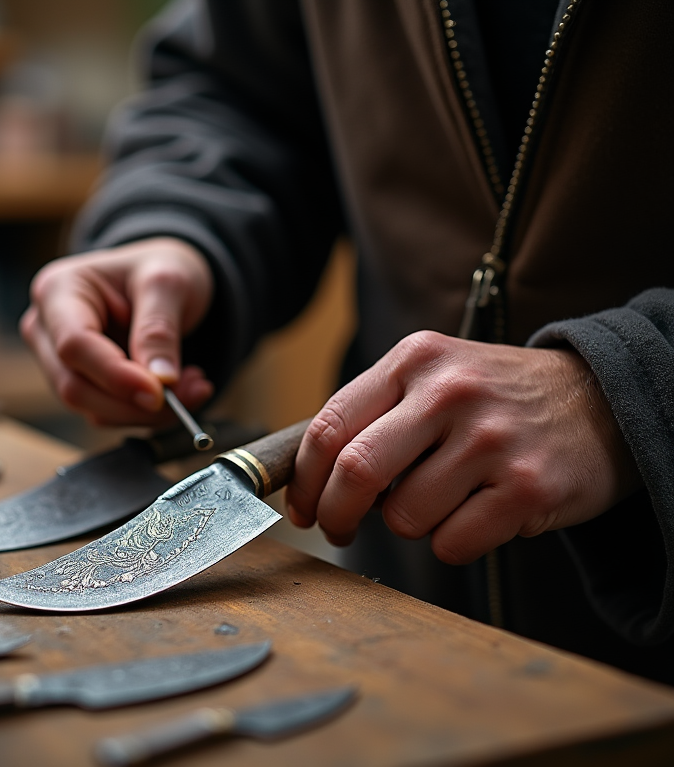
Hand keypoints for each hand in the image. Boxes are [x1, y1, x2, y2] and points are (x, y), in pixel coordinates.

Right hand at [20, 237, 214, 425]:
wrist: (160, 281)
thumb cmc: (157, 270)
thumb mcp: (168, 283)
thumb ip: (159, 329)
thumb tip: (161, 381)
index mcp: (57, 290)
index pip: (73, 344)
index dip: (114, 374)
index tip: (158, 392)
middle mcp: (46, 329)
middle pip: (75, 386)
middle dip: (134, 401)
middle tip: (191, 393)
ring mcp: (57, 361)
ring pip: (91, 408)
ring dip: (146, 411)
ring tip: (193, 386)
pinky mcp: (79, 384)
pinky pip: (107, 412)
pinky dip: (145, 412)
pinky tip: (178, 391)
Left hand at [284, 331, 640, 564]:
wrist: (599, 401)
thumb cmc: (495, 399)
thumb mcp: (433, 377)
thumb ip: (374, 414)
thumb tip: (312, 478)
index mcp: (415, 360)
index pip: (329, 426)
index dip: (303, 480)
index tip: (303, 508)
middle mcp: (450, 392)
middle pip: (356, 471)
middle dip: (335, 515)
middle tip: (339, 531)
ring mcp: (490, 439)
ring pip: (404, 517)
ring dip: (409, 526)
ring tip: (441, 502)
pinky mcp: (527, 487)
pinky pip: (452, 543)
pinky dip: (452, 543)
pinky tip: (477, 514)